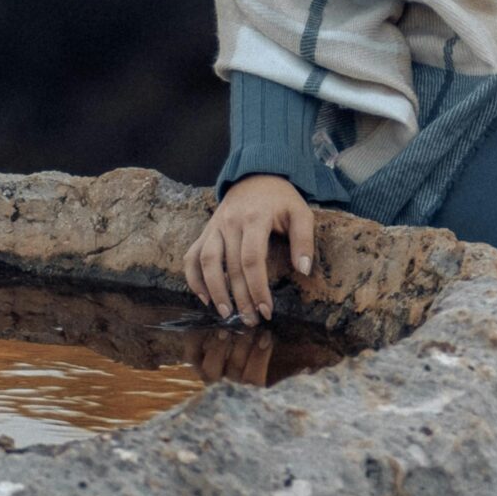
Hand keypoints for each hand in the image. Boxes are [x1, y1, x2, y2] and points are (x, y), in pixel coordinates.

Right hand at [184, 173, 316, 325]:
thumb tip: (304, 270)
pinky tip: (204, 297)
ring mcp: (215, 226)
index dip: (258, 288)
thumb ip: (304, 240)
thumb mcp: (301, 212)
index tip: (267, 310)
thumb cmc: (281, 199)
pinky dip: (193, 278)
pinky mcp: (206, 231)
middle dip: (240, 298)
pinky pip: (192, 256)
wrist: (256, 174)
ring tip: (225, 314)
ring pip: (206, 261)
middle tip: (250, 321)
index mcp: (255, 218)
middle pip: (230, 266)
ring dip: (214, 291)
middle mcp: (230, 222)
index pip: (252, 259)